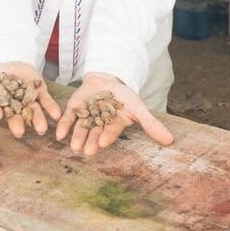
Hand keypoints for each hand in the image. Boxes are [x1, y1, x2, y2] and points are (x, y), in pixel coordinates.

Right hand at [0, 62, 60, 137]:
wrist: (10, 65)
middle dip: (17, 122)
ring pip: (33, 111)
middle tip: (20, 132)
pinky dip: (52, 108)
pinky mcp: (41, 93)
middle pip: (15, 114)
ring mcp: (28, 100)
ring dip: (37, 120)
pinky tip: (57, 115)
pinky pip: (47, 102)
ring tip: (41, 129)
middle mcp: (14, 105)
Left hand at [56, 73, 173, 156]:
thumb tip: (171, 141)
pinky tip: (59, 134)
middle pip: (94, 134)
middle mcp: (99, 125)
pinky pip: (68, 119)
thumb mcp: (139, 107)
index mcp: (114, 125)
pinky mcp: (74, 110)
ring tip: (73, 146)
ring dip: (77, 137)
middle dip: (90, 142)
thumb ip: (151, 124)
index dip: (107, 136)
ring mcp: (86, 118)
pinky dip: (64, 126)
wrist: (108, 79)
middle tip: (85, 151)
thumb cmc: (125, 96)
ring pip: (80, 128)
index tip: (102, 143)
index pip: (111, 131)